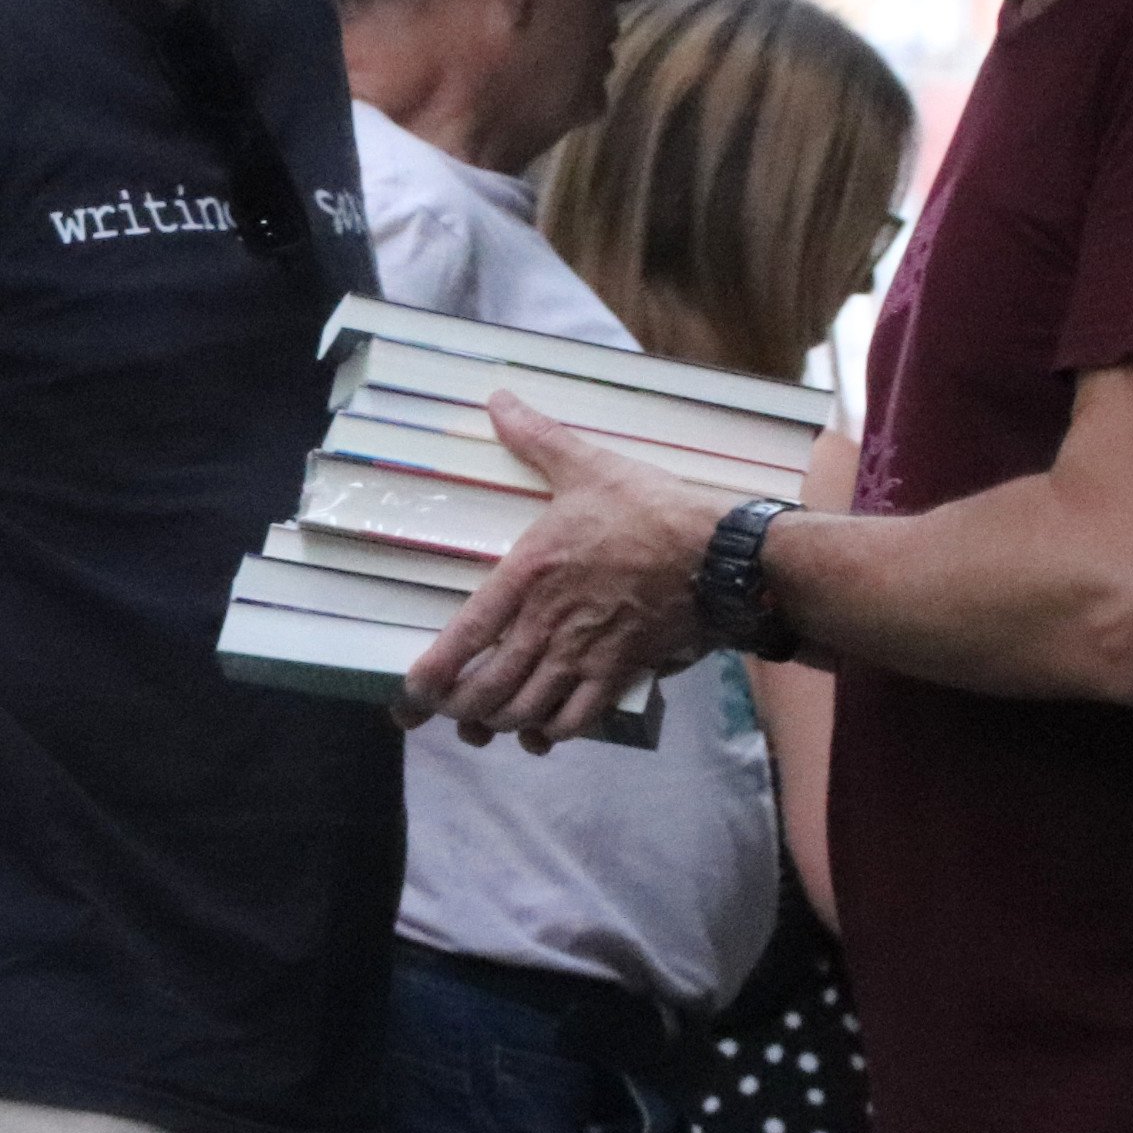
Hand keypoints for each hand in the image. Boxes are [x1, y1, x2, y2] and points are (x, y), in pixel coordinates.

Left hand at [402, 394, 723, 748]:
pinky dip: (553, 732)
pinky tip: (542, 730)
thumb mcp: (587, 467)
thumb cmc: (651, 511)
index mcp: (528, 575)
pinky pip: (576, 722)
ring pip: (525, 712)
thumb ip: (537, 439)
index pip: (465, 636)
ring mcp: (584, 653)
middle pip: (487, 690)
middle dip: (460, 710)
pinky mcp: (620, 673)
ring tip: (487, 724)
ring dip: (500, 724)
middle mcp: (549, 623)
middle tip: (447, 713)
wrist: (721, 555)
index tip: (411, 694)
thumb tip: (498, 399)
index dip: (432, 675)